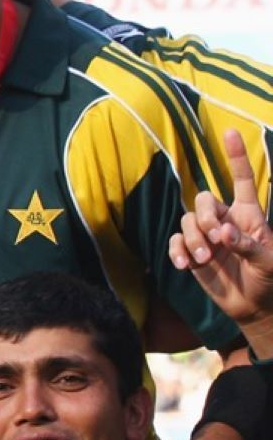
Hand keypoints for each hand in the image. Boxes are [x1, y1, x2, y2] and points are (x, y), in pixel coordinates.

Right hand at [171, 128, 272, 354]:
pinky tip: (184, 265)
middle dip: (205, 217)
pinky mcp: (191, 252)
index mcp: (249, 216)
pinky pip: (176, 242)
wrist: (254, 307)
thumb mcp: (269, 262)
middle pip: (204, 200)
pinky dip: (177, 251)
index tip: (230, 132)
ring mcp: (206, 236)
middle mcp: (225, 221)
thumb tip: (224, 234)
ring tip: (202, 260)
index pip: (243, 180)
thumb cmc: (269, 279)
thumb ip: (249, 245)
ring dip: (192, 239)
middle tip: (214, 239)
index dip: (236, 157)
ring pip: (188, 221)